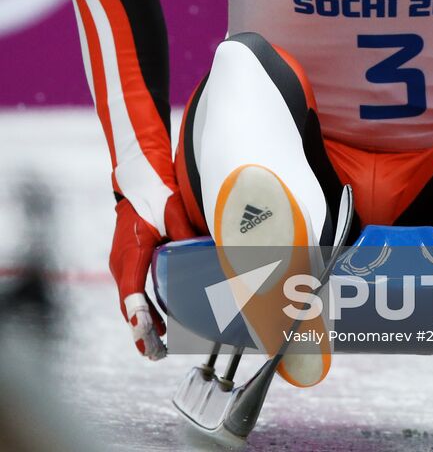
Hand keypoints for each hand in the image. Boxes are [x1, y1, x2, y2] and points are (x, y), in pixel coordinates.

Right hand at [109, 192, 194, 359]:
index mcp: (132, 252)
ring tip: (155, 348)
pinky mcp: (127, 263)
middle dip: (139, 330)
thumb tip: (206, 251)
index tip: (144, 332)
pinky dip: (141, 310)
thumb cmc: (156, 195)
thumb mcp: (174, 212)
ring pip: (129, 302)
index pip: (132, 290)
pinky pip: (132, 292)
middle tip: (153, 353)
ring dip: (141, 324)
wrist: (139, 182)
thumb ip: (187, 233)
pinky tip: (155, 324)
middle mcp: (122, 262)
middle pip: (128, 304)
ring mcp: (121, 264)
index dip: (138, 314)